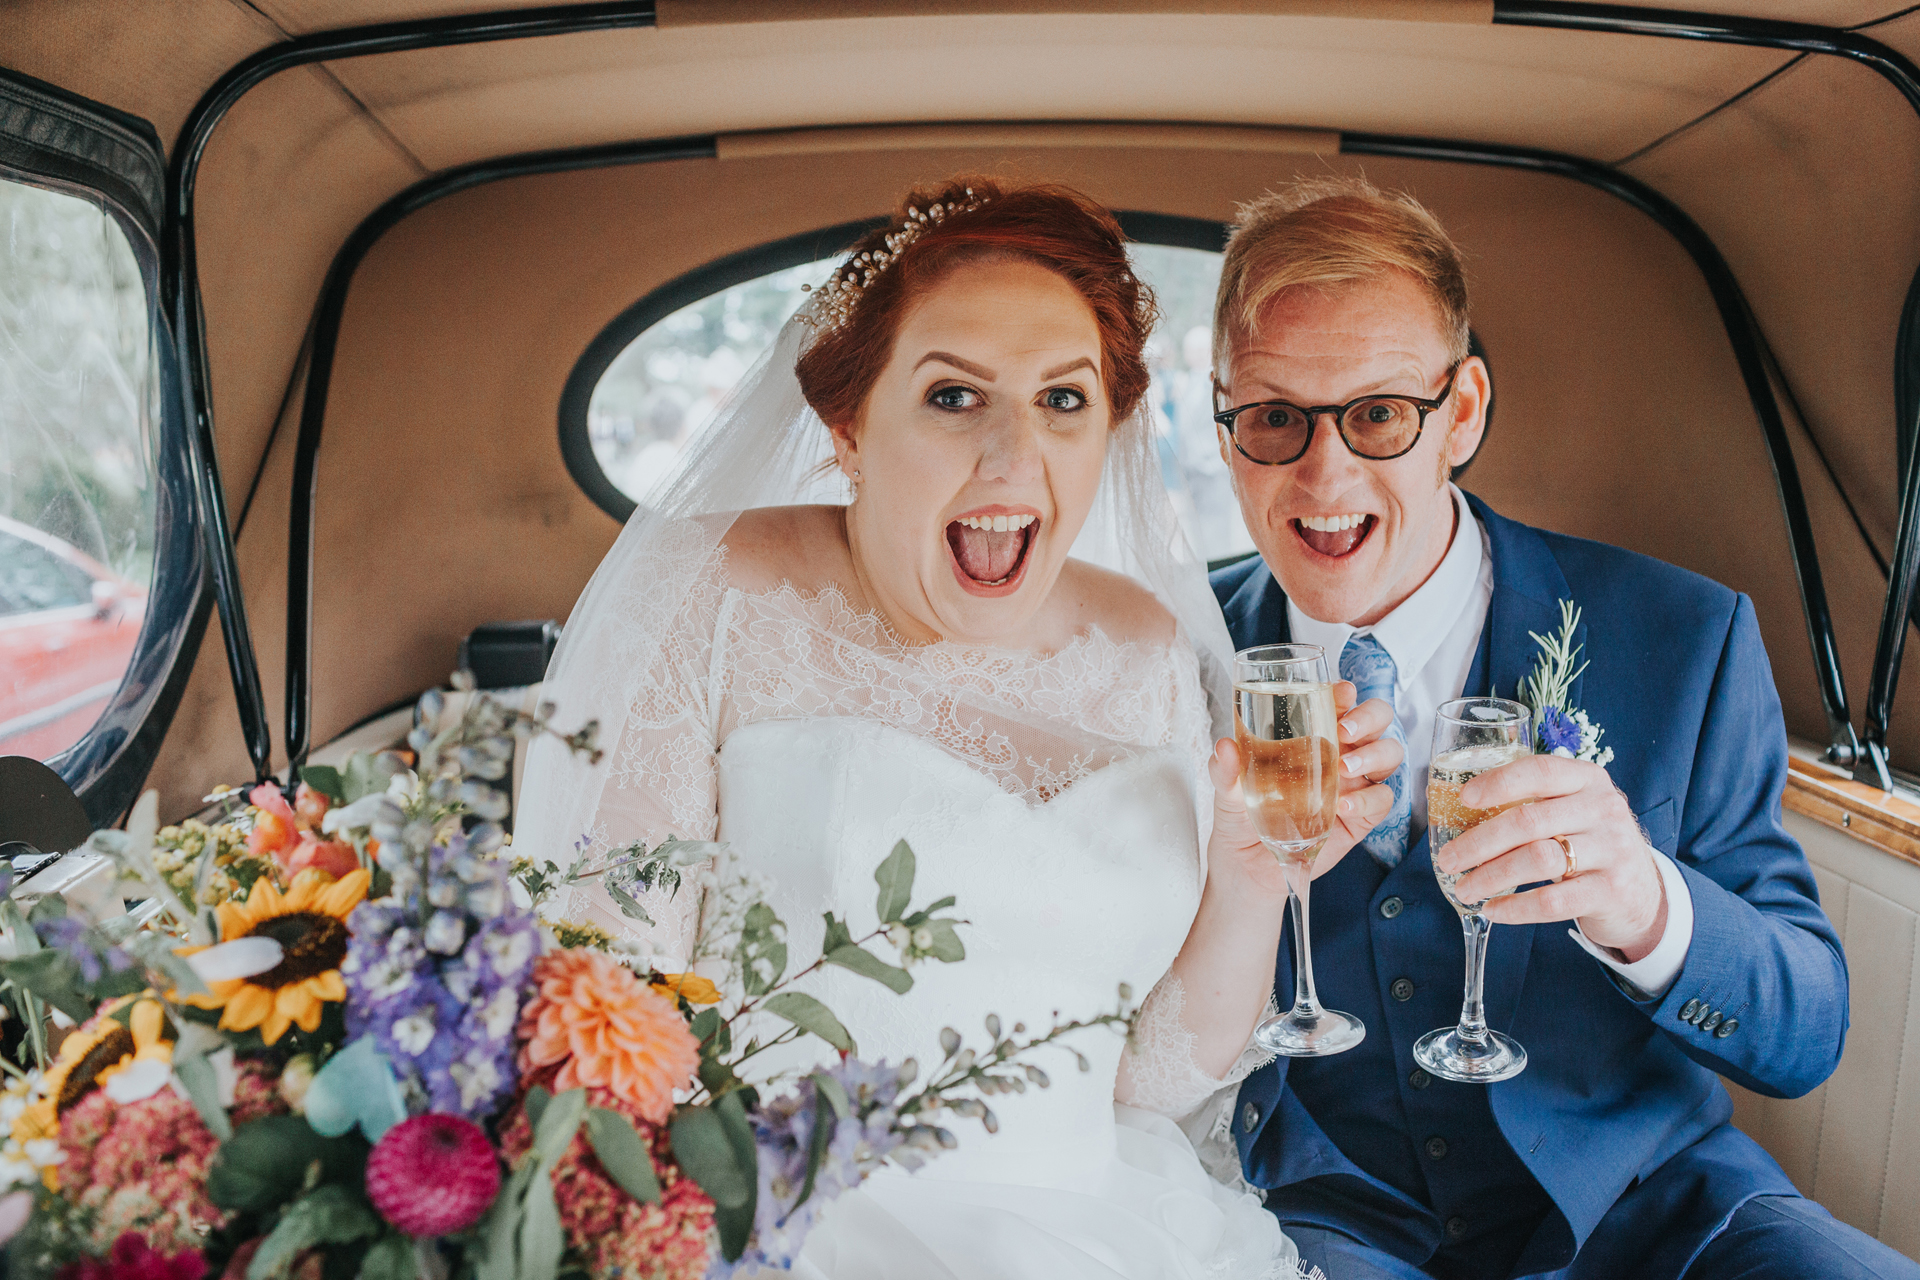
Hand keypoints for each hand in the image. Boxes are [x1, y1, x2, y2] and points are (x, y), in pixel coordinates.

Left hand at [1205, 681, 1403, 892]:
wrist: (1246, 867)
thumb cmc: (1241, 817)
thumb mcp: (1227, 791)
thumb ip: (1225, 769)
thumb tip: (1225, 746)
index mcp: (1310, 736)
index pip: (1338, 703)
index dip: (1345, 693)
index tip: (1339, 693)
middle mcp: (1339, 754)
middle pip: (1376, 720)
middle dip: (1370, 717)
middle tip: (1345, 731)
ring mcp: (1353, 784)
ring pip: (1389, 754)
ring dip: (1374, 755)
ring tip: (1345, 769)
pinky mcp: (1360, 817)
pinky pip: (1382, 799)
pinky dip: (1369, 799)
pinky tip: (1345, 806)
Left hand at [1435, 754, 1665, 959]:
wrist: (1642, 892)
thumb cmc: (1590, 844)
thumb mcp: (1572, 811)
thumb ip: (1532, 803)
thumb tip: (1460, 809)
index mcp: (1587, 780)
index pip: (1539, 771)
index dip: (1498, 783)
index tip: (1464, 799)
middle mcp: (1603, 809)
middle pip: (1528, 820)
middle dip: (1479, 842)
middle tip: (1448, 860)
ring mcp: (1612, 850)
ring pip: (1537, 859)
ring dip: (1491, 876)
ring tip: (1464, 888)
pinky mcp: (1612, 890)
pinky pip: (1553, 900)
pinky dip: (1515, 907)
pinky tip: (1493, 909)